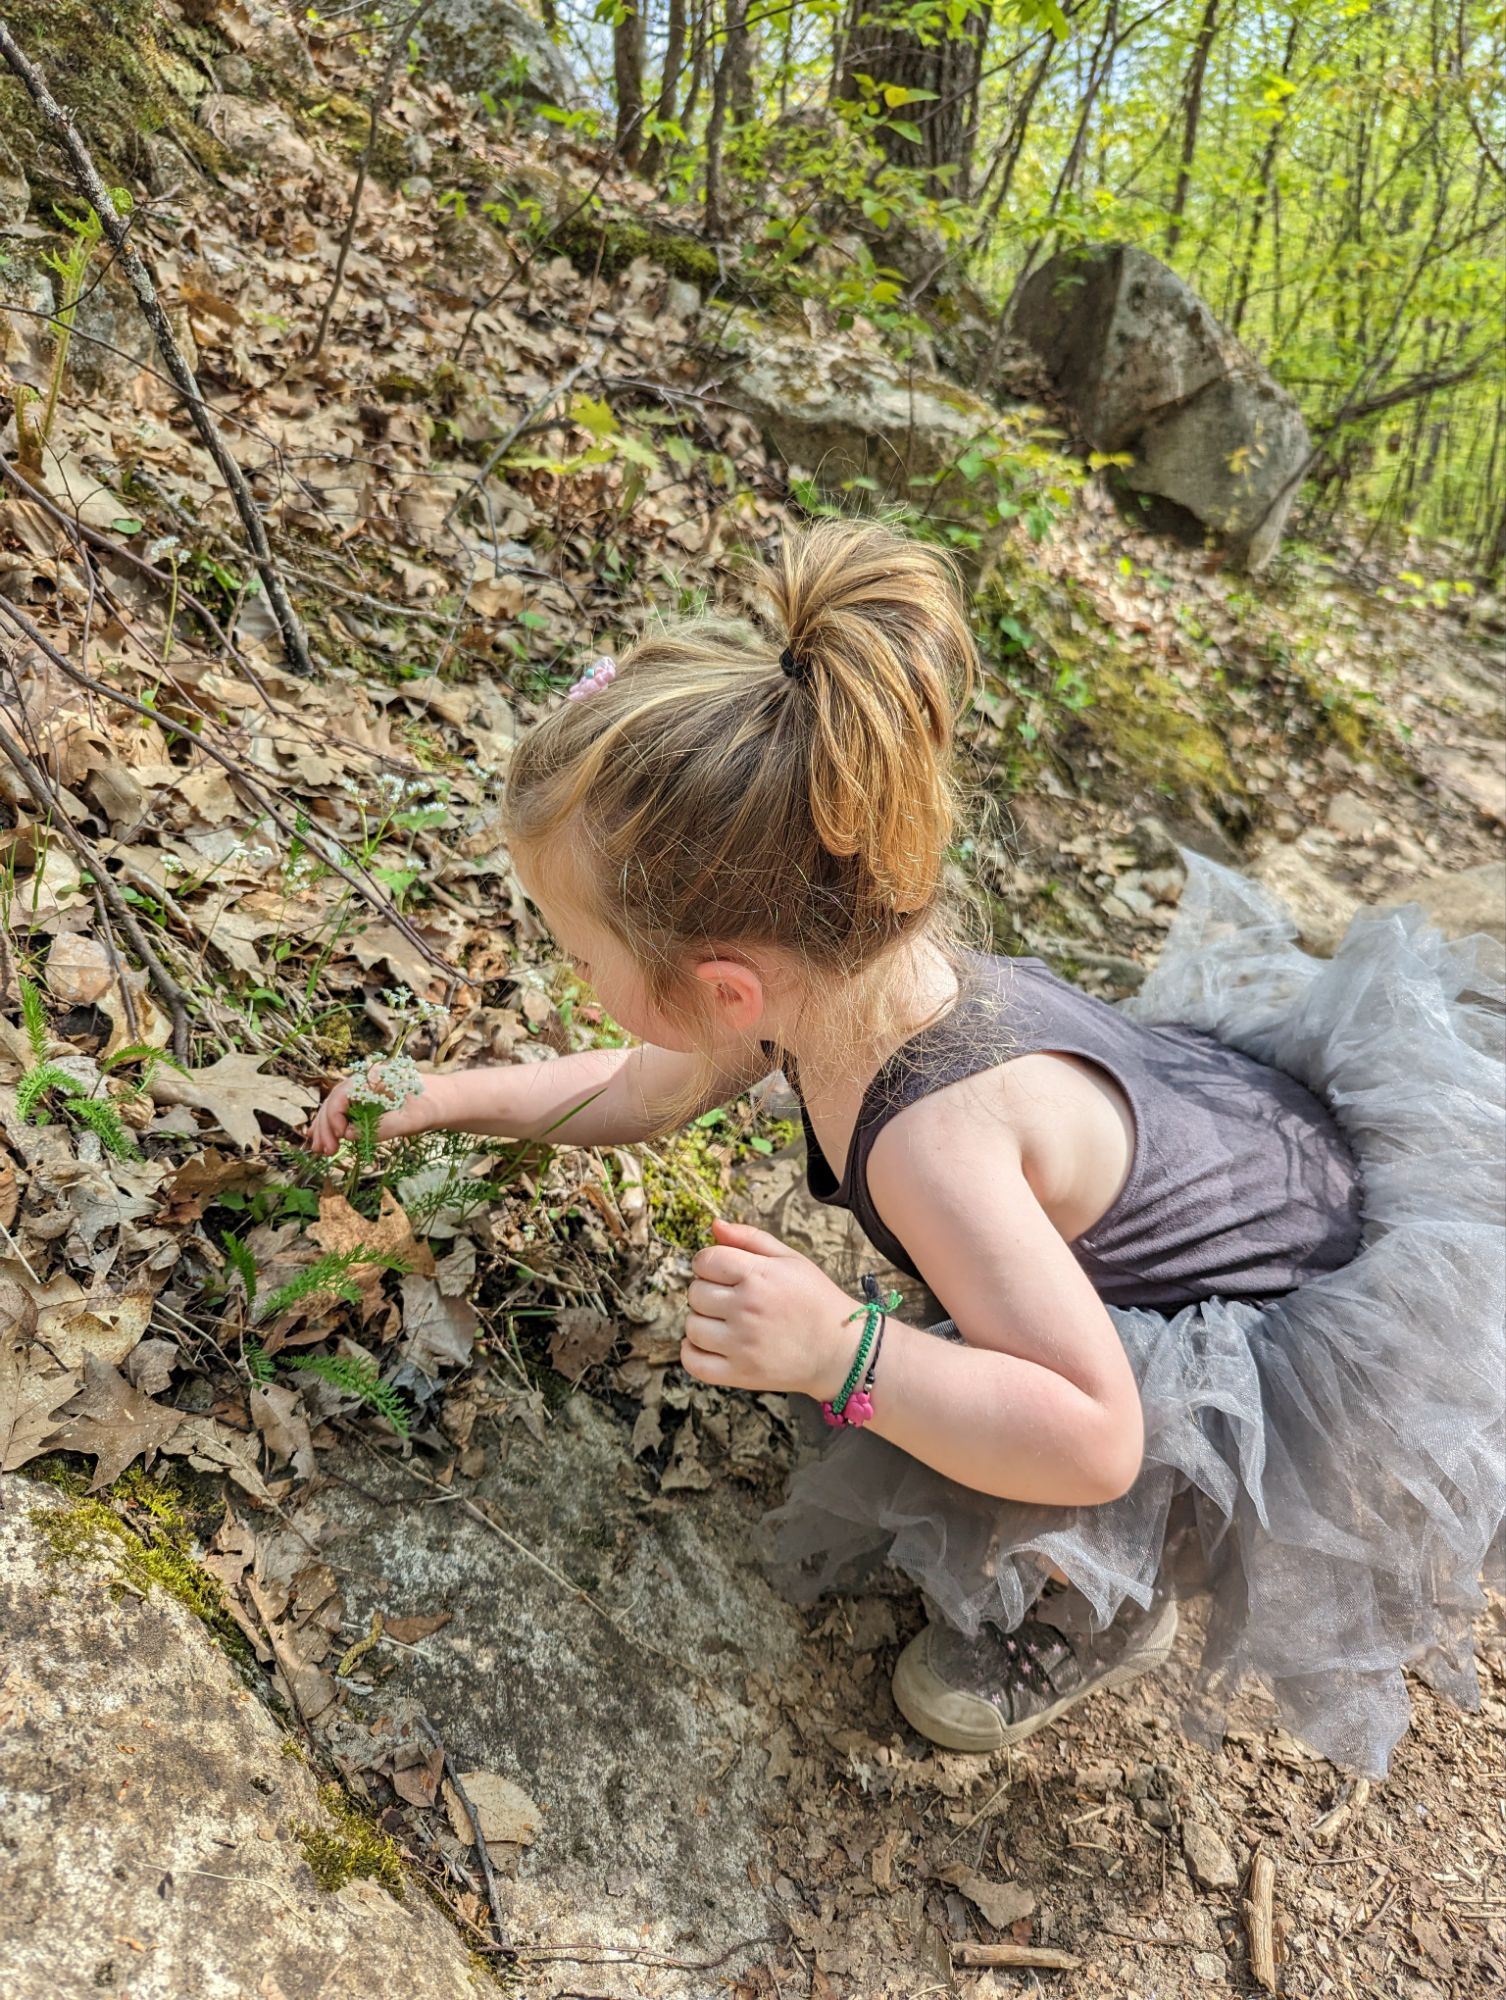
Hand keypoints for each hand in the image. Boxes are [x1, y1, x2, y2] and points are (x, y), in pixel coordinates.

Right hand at [305, 1066, 449, 1155]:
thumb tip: (349, 1135)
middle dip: (326, 1126)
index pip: (343, 1094)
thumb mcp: (412, 1120)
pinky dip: (334, 1126)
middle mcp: (365, 1080)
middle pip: (334, 1100)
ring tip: (320, 1151)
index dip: (335, 1116)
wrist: (446, 1101)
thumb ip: (382, 1127)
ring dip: (326, 1128)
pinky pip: (344, 1111)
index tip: (340, 1138)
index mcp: (376, 1077)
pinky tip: (323, 1140)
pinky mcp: (366, 1100)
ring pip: (336, 1106)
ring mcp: (364, 1089)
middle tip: (325, 1151)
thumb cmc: (432, 1106)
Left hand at [682, 1217, 860, 1400]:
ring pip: (691, 1326)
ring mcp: (741, 1344)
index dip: (708, 1263)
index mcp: (759, 1276)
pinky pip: (693, 1362)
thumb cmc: (816, 1299)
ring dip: (702, 1321)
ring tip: (724, 1321)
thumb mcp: (790, 1259)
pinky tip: (709, 1343)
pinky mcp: (740, 1373)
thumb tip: (714, 1225)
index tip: (720, 1271)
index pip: (705, 1260)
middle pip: (695, 1292)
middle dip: (707, 1290)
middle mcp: (747, 1309)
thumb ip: (750, 1238)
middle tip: (729, 1297)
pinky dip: (692, 1352)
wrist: (840, 1351)